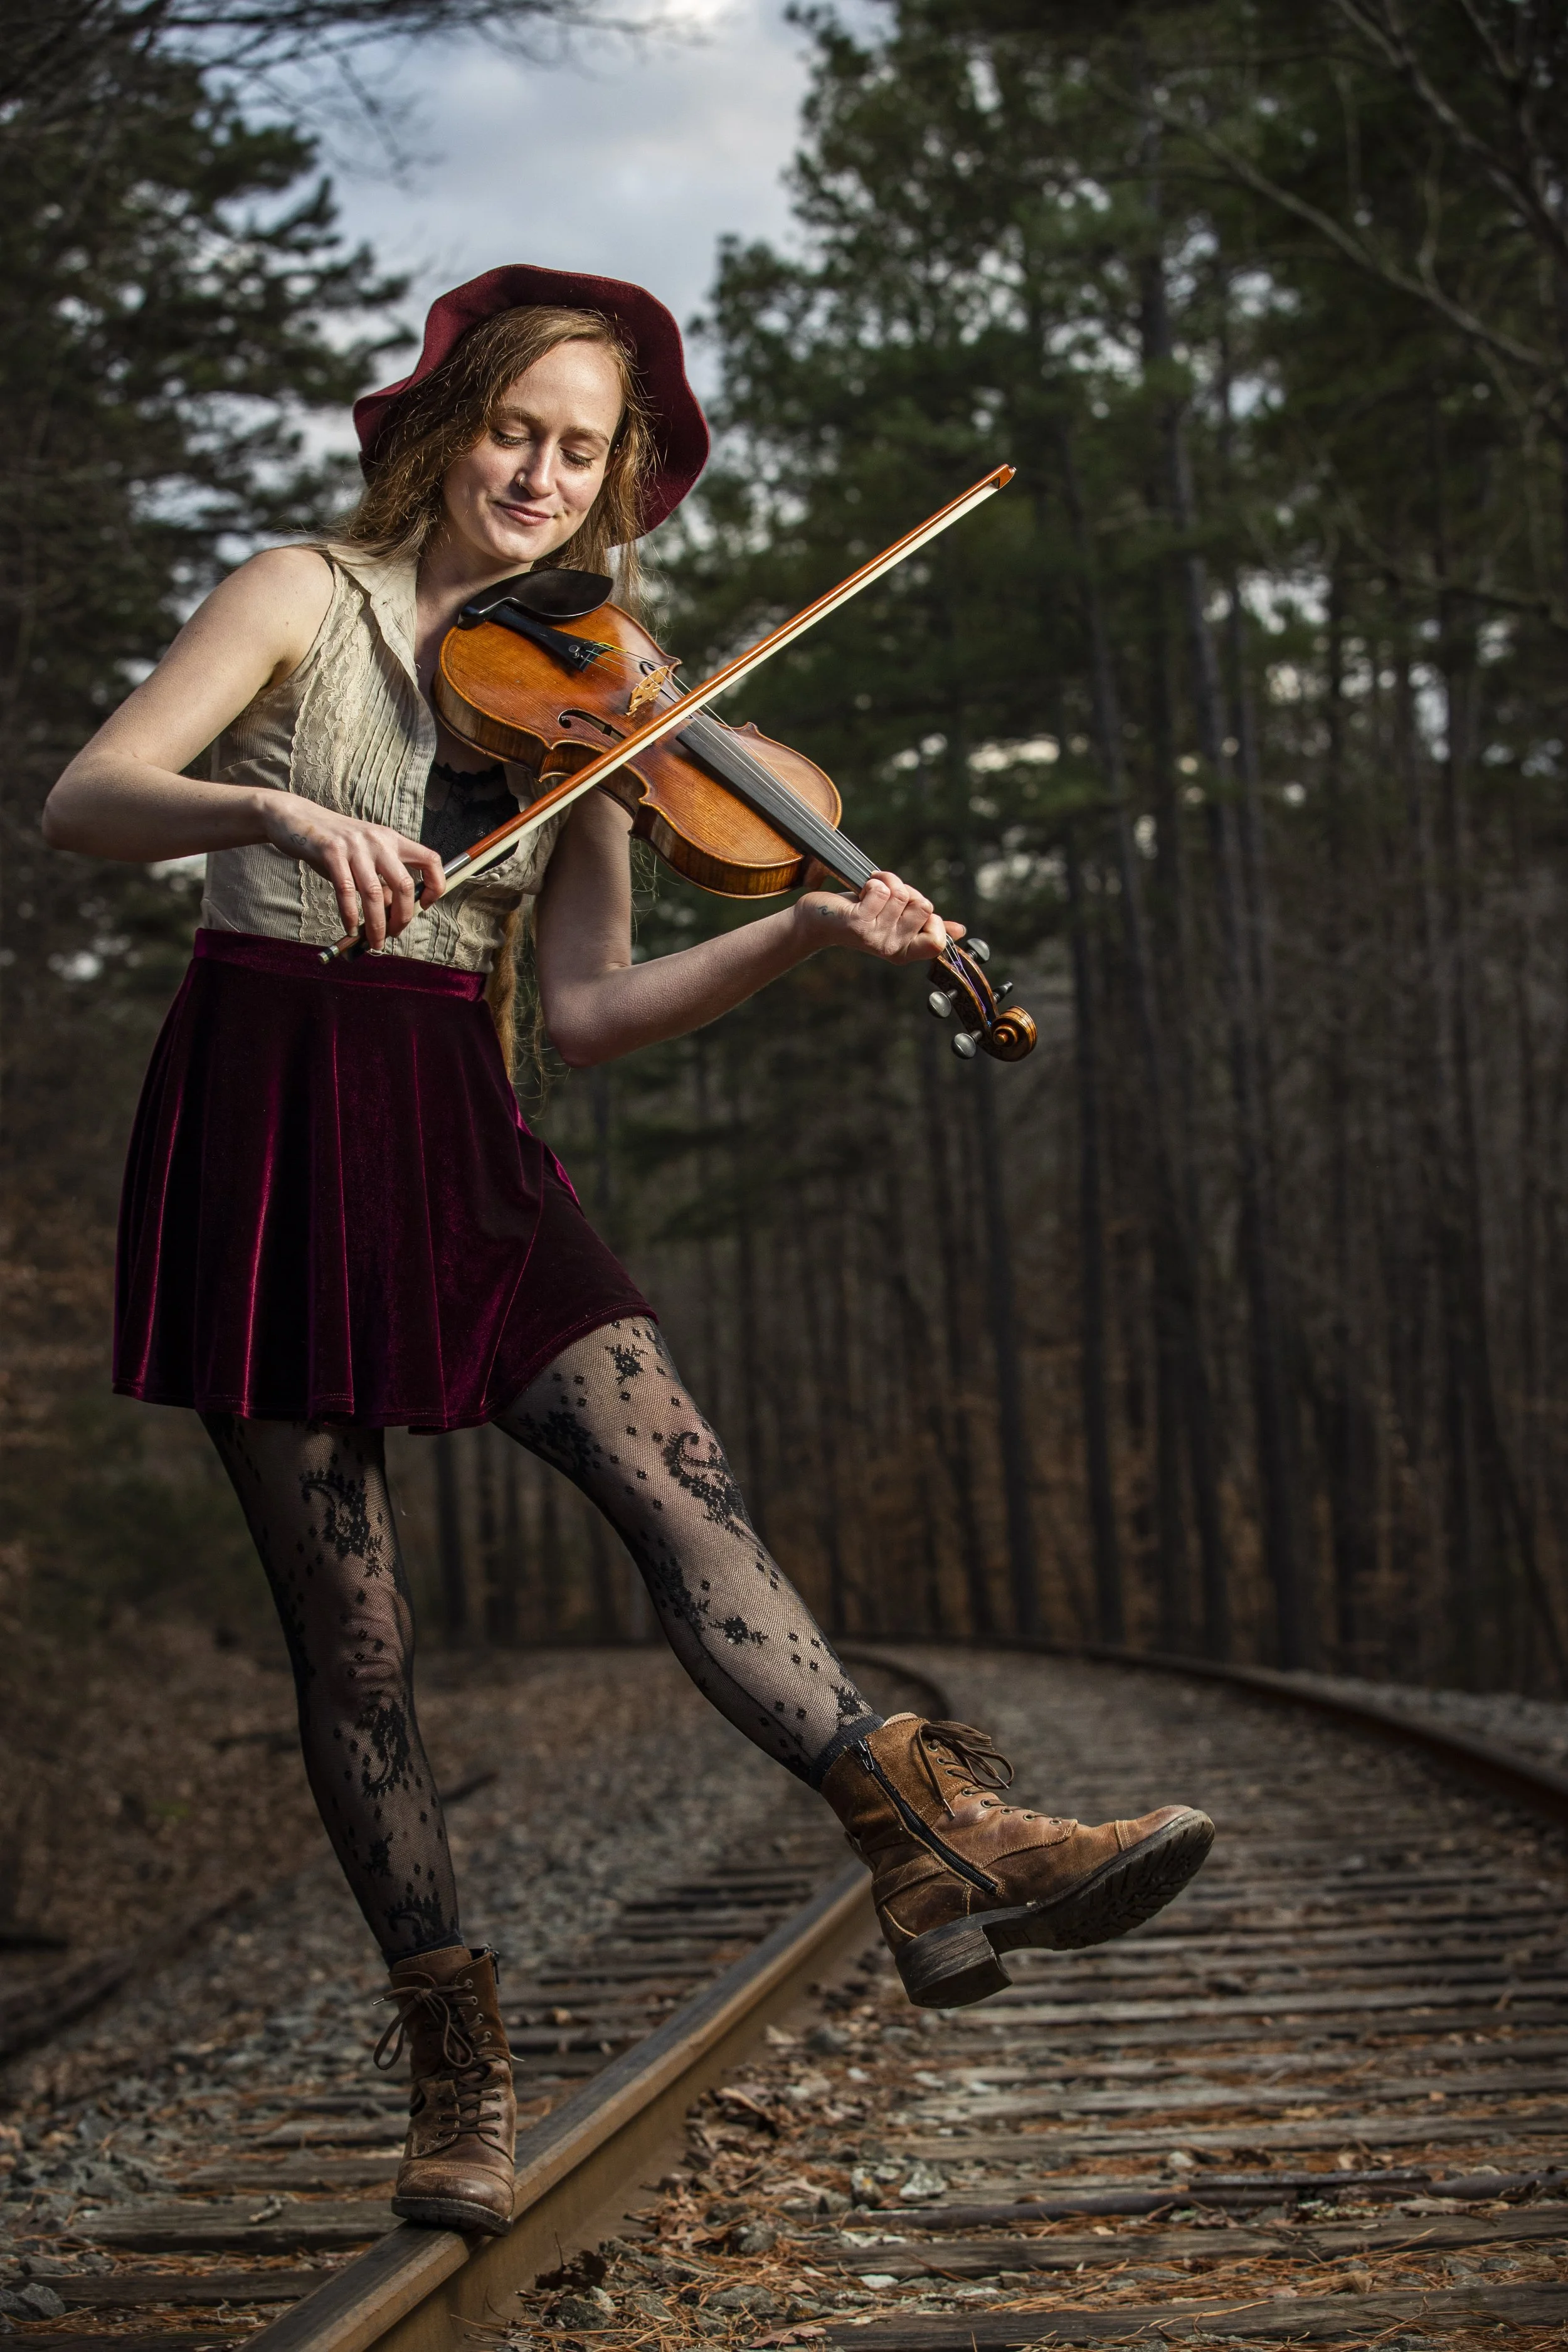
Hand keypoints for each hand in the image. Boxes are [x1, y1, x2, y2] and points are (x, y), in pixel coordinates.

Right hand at [260, 795, 445, 949]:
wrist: (296, 818)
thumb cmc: (333, 844)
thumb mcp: (363, 857)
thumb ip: (379, 880)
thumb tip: (391, 913)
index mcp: (392, 840)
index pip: (430, 860)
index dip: (435, 886)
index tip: (424, 906)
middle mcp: (378, 840)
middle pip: (403, 885)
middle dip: (402, 917)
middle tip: (393, 935)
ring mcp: (355, 845)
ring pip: (374, 893)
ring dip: (376, 925)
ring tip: (374, 942)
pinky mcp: (331, 852)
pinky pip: (346, 891)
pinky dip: (350, 915)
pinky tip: (350, 928)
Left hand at [795, 870, 962, 964]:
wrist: (820, 920)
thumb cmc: (860, 916)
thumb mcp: (897, 921)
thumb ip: (927, 926)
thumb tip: (959, 931)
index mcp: (905, 951)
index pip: (937, 941)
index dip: (932, 917)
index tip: (912, 909)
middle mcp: (891, 948)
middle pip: (923, 907)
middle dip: (908, 891)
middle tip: (887, 896)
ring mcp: (874, 937)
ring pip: (902, 894)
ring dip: (889, 881)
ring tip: (873, 889)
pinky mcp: (858, 923)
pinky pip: (882, 890)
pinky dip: (874, 880)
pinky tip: (863, 889)